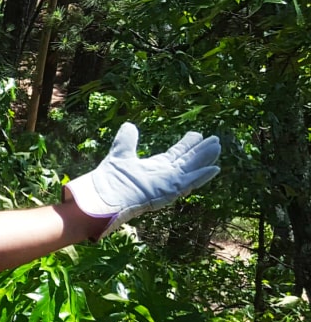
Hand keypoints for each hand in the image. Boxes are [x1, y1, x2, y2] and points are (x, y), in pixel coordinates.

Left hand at [64, 122, 220, 237]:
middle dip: (201, 151)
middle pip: (187, 161)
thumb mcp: (121, 153)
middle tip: (215, 140)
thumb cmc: (110, 179)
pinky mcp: (169, 191)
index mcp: (154, 167)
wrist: (104, 195)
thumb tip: (129, 125)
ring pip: (191, 170)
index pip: (175, 154)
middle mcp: (164, 176)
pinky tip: (214, 168)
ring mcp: (168, 184)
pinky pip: (189, 183)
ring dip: (204, 159)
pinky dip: (201, 176)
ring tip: (217, 147)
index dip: (186, 145)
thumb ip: (127, 140)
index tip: (197, 134)